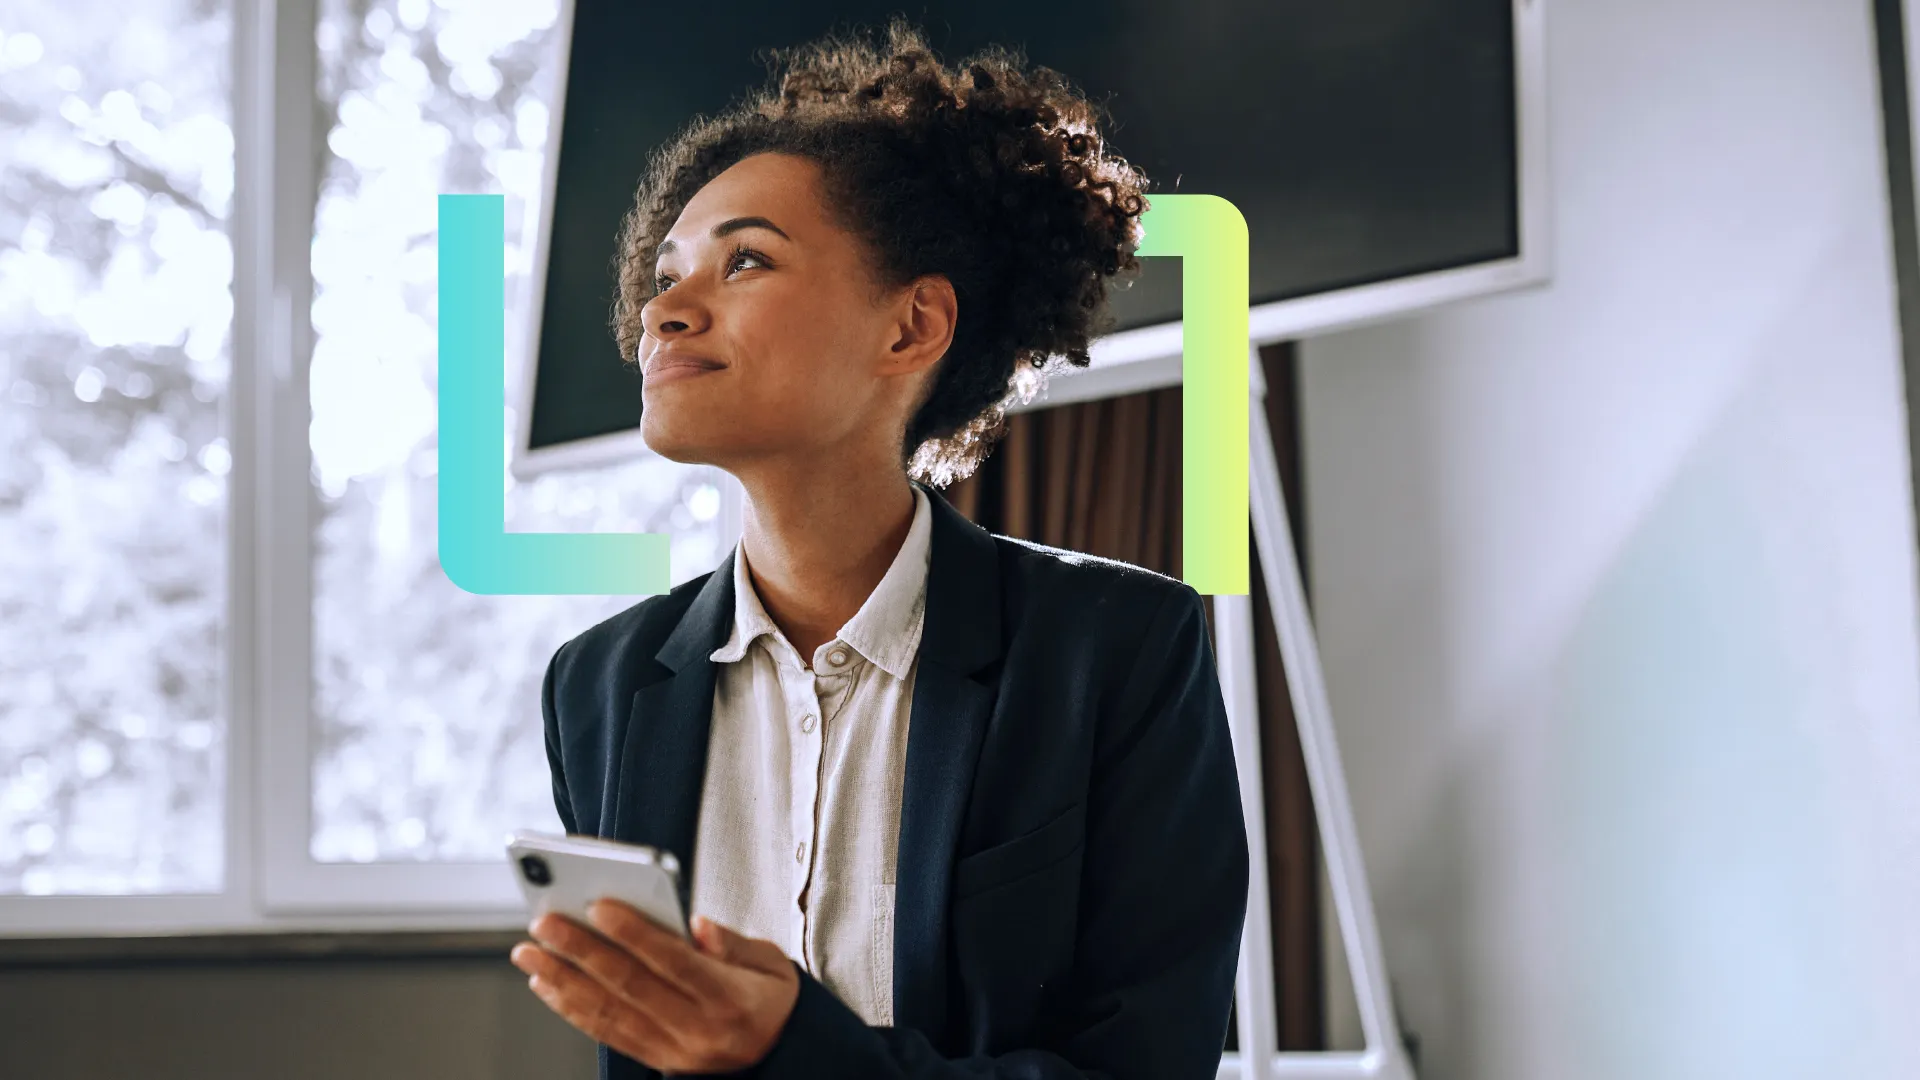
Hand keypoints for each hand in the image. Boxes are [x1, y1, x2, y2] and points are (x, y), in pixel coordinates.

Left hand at [511, 901, 800, 1074]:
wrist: (781, 1057)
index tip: (599, 905)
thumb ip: (733, 942)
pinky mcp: (656, 1060)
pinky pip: (606, 1034)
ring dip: (561, 980)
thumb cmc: (771, 999)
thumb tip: (696, 922)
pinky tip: (546, 985)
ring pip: (607, 1013)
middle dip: (580, 951)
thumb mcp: (773, 964)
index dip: (634, 933)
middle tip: (544, 923)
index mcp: (729, 998)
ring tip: (529, 952)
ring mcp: (672, 1049)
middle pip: (629, 986)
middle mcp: (696, 1028)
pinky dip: (570, 1009)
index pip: (673, 961)